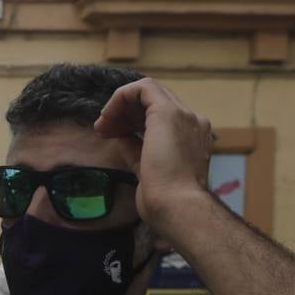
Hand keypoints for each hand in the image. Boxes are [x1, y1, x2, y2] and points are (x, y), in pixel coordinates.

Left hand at [94, 79, 213, 238]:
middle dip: (124, 112)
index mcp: (191, 137)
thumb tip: (122, 138)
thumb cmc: (164, 200)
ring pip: (148, 92)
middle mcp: (192, 122)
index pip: (159, 118)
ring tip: (102, 125)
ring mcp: (184, 115)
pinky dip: (121, 96)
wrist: (176, 207)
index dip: (132, 121)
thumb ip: (136, 151)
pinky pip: (142, 88)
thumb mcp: (146, 171)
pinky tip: (108, 115)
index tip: (112, 136)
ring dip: (120, 105)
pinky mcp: (168, 112)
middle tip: (103, 130)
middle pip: (153, 102)